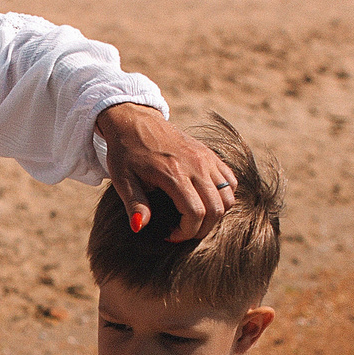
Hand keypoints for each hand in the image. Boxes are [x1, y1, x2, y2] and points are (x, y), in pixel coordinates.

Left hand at [96, 104, 234, 242]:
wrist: (135, 120)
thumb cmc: (126, 151)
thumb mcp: (123, 179)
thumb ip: (135, 203)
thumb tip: (139, 227)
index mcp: (173, 172)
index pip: (195, 213)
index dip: (186, 232)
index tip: (170, 234)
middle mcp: (196, 164)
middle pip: (216, 209)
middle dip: (201, 229)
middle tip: (182, 231)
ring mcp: (206, 158)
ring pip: (228, 197)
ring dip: (215, 214)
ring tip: (193, 217)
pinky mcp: (210, 154)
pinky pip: (230, 181)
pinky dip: (223, 196)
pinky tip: (203, 200)